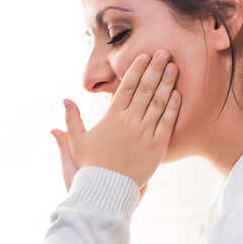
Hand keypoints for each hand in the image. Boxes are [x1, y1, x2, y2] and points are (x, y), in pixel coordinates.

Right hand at [52, 51, 180, 190]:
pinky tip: (177, 95)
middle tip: (164, 52)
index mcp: (112, 117)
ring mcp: (144, 134)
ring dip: (167, 83)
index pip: (127, 86)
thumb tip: (65, 99)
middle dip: (155, 68)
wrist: (106, 191)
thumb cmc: (91, 166)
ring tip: (173, 68)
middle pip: (145, 89)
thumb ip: (72, 119)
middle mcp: (130, 122)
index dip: (136, 69)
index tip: (144, 56)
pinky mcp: (156, 147)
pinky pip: (166, 123)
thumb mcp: (77, 142)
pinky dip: (172, 108)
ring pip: (158, 103)